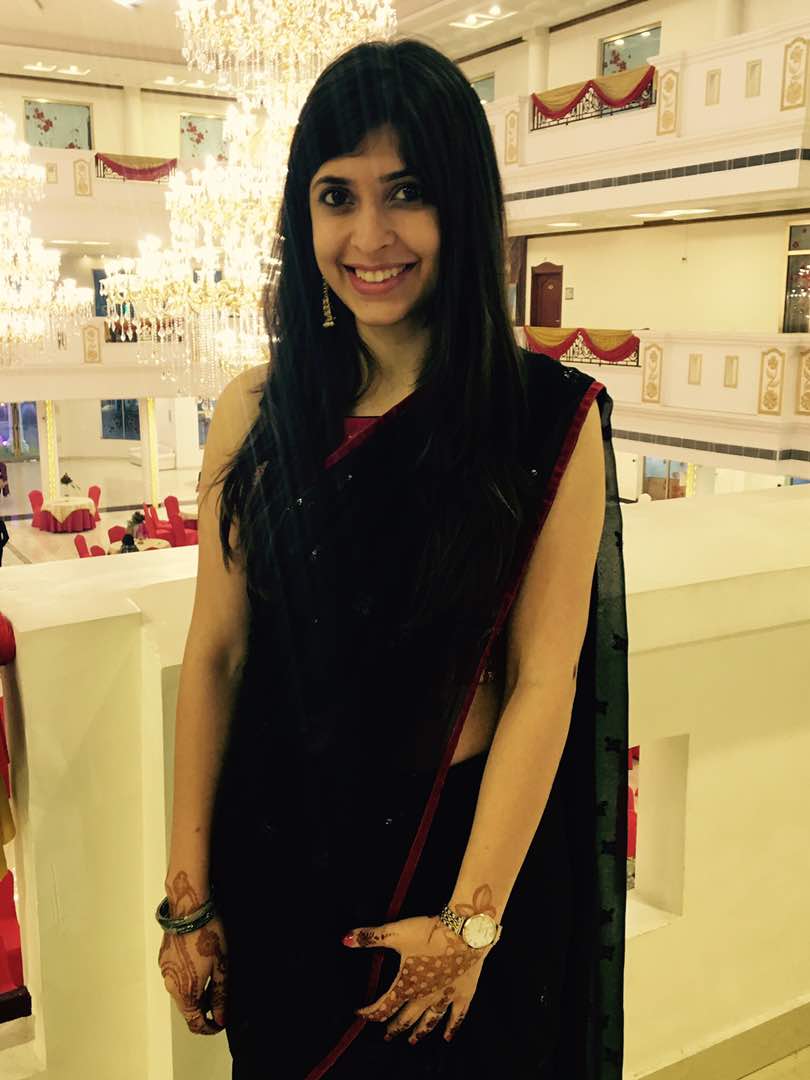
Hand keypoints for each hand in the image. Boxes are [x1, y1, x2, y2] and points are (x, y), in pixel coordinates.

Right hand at [158, 916, 227, 1034]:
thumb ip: (220, 996)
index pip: (195, 1023)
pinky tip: (200, 964)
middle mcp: (170, 985)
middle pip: (187, 1009)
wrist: (189, 908)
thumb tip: (220, 1018)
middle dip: (204, 1009)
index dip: (209, 1027)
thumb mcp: (222, 967)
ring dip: (195, 993)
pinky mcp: (163, 958)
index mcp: (185, 992)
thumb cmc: (208, 936)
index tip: (221, 1021)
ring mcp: (164, 971)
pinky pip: (175, 977)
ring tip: (212, 978)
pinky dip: (187, 979)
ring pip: (180, 992)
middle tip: (220, 999)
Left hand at [344, 914, 493, 1044]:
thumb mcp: (396, 932)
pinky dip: (451, 1028)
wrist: (464, 932)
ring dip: (418, 1032)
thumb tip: (344, 939)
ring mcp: (444, 998)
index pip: (383, 1006)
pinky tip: (447, 1037)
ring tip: (411, 1041)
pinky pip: (456, 1017)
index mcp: (405, 986)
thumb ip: (370, 936)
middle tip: (386, 1036)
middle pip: (405, 1018)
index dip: (369, 1012)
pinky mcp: (463, 994)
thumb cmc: (429, 932)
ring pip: (428, 1021)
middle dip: (393, 1027)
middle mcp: (423, 998)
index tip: (360, 1013)